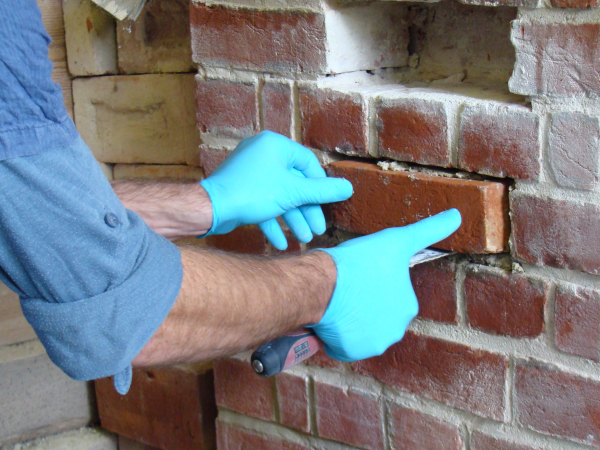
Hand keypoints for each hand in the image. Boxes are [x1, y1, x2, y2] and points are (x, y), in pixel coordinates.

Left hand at [200, 131, 352, 249]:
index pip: (307, 162)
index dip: (319, 186)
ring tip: (304, 239)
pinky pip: (262, 203)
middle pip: (294, 182)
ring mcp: (250, 172)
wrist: (212, 208)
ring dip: (292, 219)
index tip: (326, 204)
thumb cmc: (253, 192)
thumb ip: (322, 191)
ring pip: (279, 196)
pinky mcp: (241, 190)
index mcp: (275, 145)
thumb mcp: (294, 193)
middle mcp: (262, 154)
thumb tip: (348, 188)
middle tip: (318, 229)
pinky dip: (273, 221)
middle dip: (306, 209)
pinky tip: (281, 243)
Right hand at [310, 209, 461, 360]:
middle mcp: (396, 330)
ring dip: (351, 321)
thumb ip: (428, 230)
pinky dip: (337, 336)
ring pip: (360, 331)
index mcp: (408, 306)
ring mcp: (373, 344)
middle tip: (348, 288)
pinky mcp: (350, 353)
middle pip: (377, 316)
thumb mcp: (396, 240)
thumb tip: (457, 216)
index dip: (373, 285)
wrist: (323, 284)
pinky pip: (343, 345)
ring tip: (337, 301)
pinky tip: (331, 318)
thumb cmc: (359, 262)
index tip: (360, 275)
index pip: (390, 297)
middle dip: (364, 306)